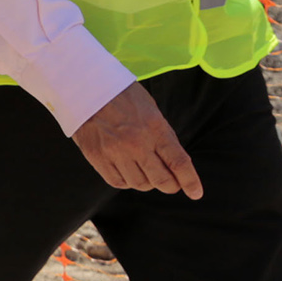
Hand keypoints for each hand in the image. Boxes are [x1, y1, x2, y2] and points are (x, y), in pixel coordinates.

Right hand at [72, 81, 202, 198]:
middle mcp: (136, 143)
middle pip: (161, 180)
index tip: (195, 193)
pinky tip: (127, 171)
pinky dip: (126, 181)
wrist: (86, 87)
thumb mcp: (151, 110)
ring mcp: (115, 152)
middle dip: (171, 185)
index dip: (190, 182)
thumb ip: (162, 136)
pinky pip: (118, 182)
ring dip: (147, 182)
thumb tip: (174, 164)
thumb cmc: (122, 96)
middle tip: (171, 183)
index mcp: (154, 128)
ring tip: (144, 170)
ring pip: (140, 184)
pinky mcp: (97, 156)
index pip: (179, 162)